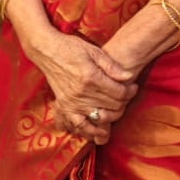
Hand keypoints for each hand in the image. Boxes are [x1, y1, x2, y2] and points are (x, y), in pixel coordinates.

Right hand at [31, 31, 136, 145]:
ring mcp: (72, 101)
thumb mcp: (94, 51)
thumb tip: (129, 77)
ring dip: (112, 116)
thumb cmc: (71, 48)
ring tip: (117, 110)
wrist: (47, 50)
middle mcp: (82, 92)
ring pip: (100, 117)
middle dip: (124, 102)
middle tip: (126, 96)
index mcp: (91, 77)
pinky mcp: (64, 106)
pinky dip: (91, 130)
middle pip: (112, 106)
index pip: (119, 92)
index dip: (130, 91)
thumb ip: (112, 66)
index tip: (133, 87)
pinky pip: (79, 124)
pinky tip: (101, 131)